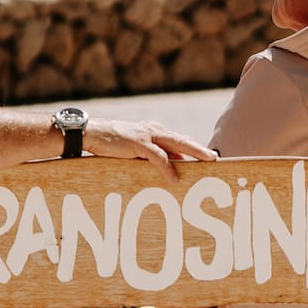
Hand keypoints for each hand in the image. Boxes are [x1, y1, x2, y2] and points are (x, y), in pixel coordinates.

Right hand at [83, 119, 216, 180]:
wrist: (91, 133)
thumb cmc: (111, 143)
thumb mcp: (135, 149)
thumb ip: (152, 155)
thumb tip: (170, 168)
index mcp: (155, 131)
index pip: (179, 140)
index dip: (194, 148)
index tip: (208, 158)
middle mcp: (154, 130)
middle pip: (183, 140)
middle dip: (200, 149)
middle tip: (216, 158)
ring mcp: (147, 135)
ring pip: (177, 144)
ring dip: (194, 153)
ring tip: (208, 161)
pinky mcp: (138, 143)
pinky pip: (158, 157)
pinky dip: (167, 168)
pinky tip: (174, 178)